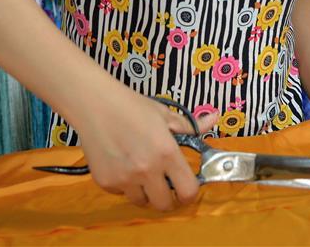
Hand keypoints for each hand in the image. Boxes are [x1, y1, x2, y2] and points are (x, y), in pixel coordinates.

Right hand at [74, 87, 218, 211]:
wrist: (96, 105)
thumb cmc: (132, 106)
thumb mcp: (165, 115)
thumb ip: (191, 126)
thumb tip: (213, 120)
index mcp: (167, 153)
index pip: (188, 190)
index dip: (190, 192)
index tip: (186, 187)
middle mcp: (147, 170)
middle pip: (164, 205)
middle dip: (168, 198)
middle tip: (164, 185)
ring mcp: (125, 179)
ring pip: (142, 201)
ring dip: (145, 192)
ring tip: (141, 172)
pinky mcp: (106, 182)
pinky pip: (122, 193)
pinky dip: (125, 185)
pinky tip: (123, 165)